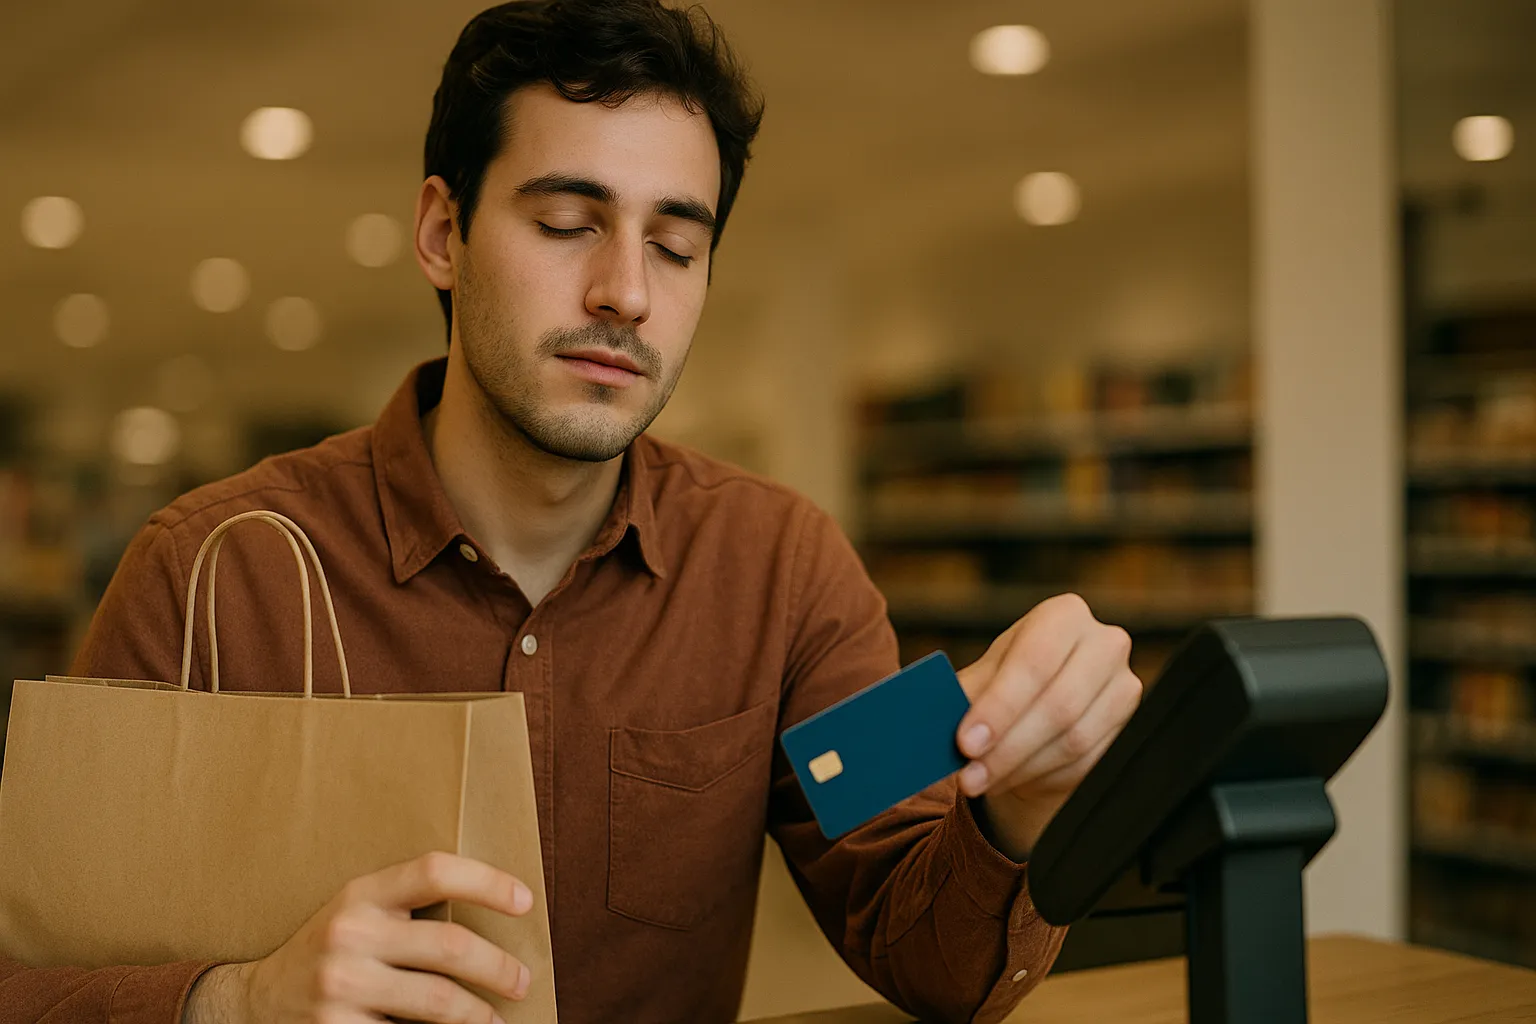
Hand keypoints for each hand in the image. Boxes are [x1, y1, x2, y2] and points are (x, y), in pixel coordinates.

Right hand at [183, 852, 534, 1023]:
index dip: (488, 882)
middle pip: (450, 945)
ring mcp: (341, 986)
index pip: (435, 870)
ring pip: (438, 1002)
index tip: (527, 902)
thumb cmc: (327, 952)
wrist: (251, 1002)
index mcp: (361, 894)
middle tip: (522, 981)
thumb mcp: (357, 913)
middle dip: (498, 967)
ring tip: (495, 1021)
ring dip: (479, 1015)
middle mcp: (350, 934)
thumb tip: (495, 918)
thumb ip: (408, 908)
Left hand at [954, 593, 1142, 858]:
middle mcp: (1104, 644)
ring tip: (981, 782)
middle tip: (968, 776)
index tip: (965, 742)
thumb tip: (934, 718)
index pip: (1035, 661)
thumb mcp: (982, 678)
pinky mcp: (1132, 729)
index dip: (1000, 705)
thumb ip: (962, 693)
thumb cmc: (1007, 685)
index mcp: (1064, 616)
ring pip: (1074, 740)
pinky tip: (1011, 780)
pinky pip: (1088, 764)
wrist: (1045, 708)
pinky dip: (1042, 777)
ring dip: (1020, 768)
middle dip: (1007, 747)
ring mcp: (1125, 687)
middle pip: (1059, 705)